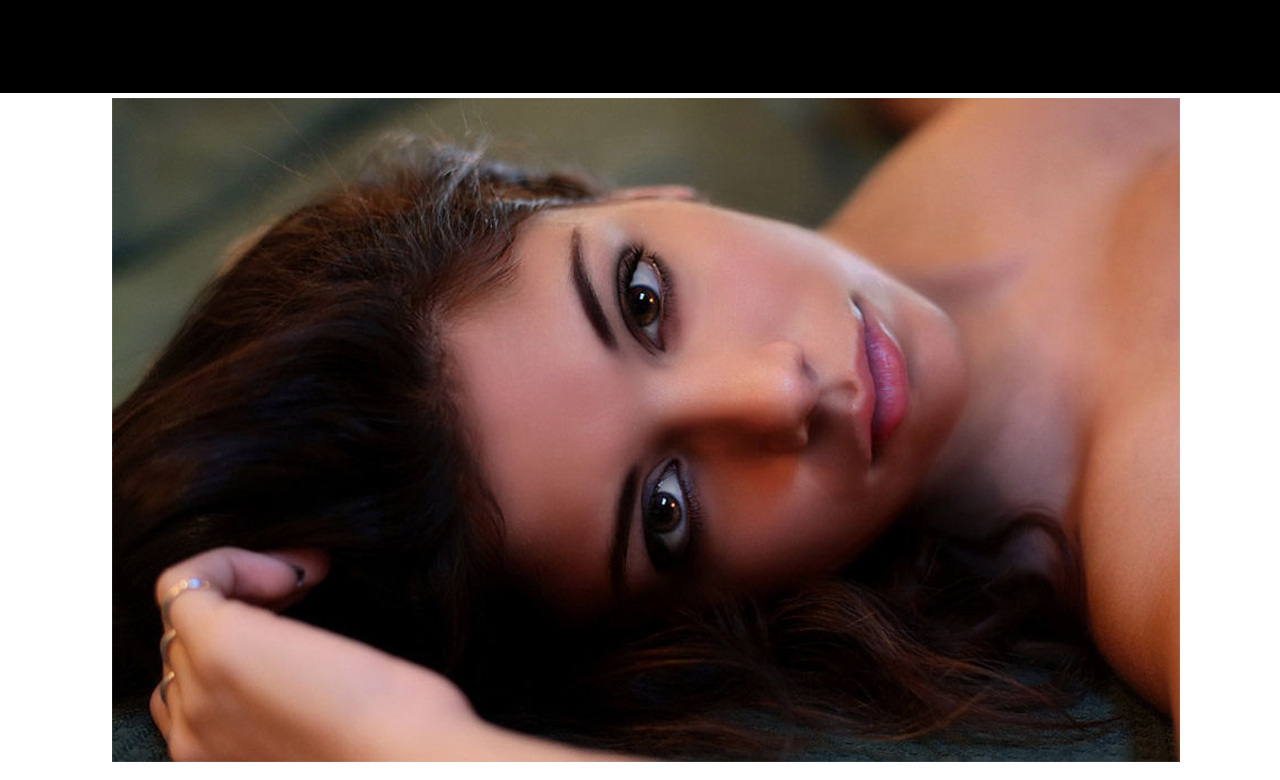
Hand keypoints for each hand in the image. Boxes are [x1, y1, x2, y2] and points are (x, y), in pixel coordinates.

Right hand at [148, 547, 482, 759]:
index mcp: (213, 761)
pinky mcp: (219, 647)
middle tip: (306, 594)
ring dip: (238, 586)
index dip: (239, 648)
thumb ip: (283, 706)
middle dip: (236, 611)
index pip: (189, 690)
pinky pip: (182, 582)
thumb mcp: (318, 732)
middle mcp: (191, 738)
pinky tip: (302, 570)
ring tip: (305, 582)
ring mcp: (199, 693)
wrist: (411, 763)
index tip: (300, 629)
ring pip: (181, 617)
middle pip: (181, 652)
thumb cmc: (397, 748)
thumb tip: (295, 663)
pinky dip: (234, 561)